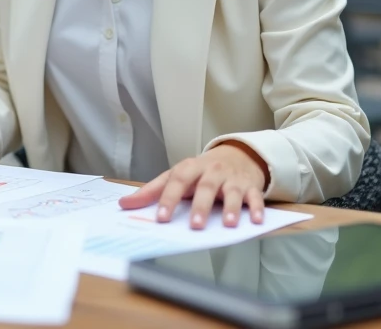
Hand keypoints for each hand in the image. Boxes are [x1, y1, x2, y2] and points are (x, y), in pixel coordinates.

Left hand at [118, 143, 268, 228]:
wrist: (238, 155)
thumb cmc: (202, 171)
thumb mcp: (177, 176)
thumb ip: (152, 191)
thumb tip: (124, 204)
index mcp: (191, 168)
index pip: (177, 180)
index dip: (169, 198)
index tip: (161, 217)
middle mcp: (212, 171)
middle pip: (206, 186)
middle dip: (201, 206)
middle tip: (195, 225)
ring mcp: (232, 179)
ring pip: (231, 191)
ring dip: (231, 207)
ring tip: (228, 224)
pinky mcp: (250, 187)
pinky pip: (255, 197)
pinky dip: (256, 208)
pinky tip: (255, 220)